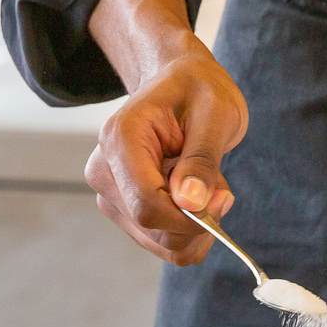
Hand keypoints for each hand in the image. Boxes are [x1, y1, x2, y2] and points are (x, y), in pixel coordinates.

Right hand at [82, 0, 247, 264]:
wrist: (182, 84)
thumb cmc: (199, 91)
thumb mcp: (215, 113)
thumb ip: (202, 160)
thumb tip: (191, 204)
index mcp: (121, 140)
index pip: (147, 205)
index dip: (189, 217)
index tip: (222, 199)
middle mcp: (105, 171)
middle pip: (153, 228)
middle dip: (197, 219)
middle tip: (220, 186)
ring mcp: (110, 194)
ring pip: (160, 243)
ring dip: (195, 224)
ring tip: (203, 182)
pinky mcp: (123, 209)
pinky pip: (162, 241)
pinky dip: (188, 228)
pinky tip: (193, 195)